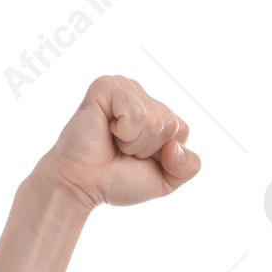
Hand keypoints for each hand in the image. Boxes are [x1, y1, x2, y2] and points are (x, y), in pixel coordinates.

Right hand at [35, 75, 200, 209]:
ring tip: (113, 141)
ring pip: (155, 120)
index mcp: (156, 112)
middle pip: (171, 125)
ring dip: (134, 142)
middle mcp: (141, 96)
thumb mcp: (166, 180)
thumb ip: (188, 167)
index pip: (182, 130)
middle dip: (148, 149)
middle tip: (121, 150)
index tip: (137, 158)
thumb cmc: (117, 180)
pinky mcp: (106, 86)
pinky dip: (124, 132)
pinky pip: (137, 113)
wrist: (82, 185)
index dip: (163, 155)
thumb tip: (175, 146)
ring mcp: (123, 87)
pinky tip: (106, 130)